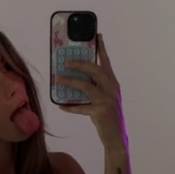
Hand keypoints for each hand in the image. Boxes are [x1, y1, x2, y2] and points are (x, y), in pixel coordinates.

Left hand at [56, 34, 127, 151]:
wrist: (116, 138)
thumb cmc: (108, 116)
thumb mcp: (105, 99)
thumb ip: (95, 88)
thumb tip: (74, 78)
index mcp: (113, 84)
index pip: (107, 62)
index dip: (101, 48)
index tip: (97, 36)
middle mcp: (112, 89)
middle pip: (96, 70)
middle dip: (80, 63)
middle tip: (67, 61)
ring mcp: (107, 100)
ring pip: (86, 85)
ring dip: (70, 81)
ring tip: (58, 79)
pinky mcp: (100, 112)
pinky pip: (80, 107)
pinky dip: (70, 106)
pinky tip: (61, 105)